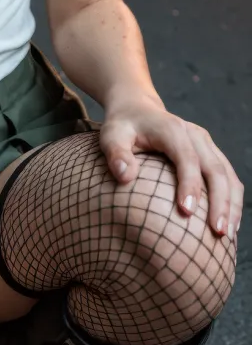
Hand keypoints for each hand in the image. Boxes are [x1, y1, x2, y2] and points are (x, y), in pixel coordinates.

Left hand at [99, 96, 243, 240]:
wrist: (137, 109)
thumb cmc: (123, 127)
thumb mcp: (111, 135)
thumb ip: (116, 154)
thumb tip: (125, 177)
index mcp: (171, 129)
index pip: (186, 158)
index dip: (190, 184)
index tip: (187, 212)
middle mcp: (194, 134)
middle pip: (215, 168)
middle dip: (220, 201)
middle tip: (218, 232)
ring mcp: (205, 143)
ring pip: (227, 174)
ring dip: (231, 204)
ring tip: (228, 234)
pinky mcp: (210, 152)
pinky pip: (228, 176)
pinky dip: (232, 199)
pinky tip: (229, 224)